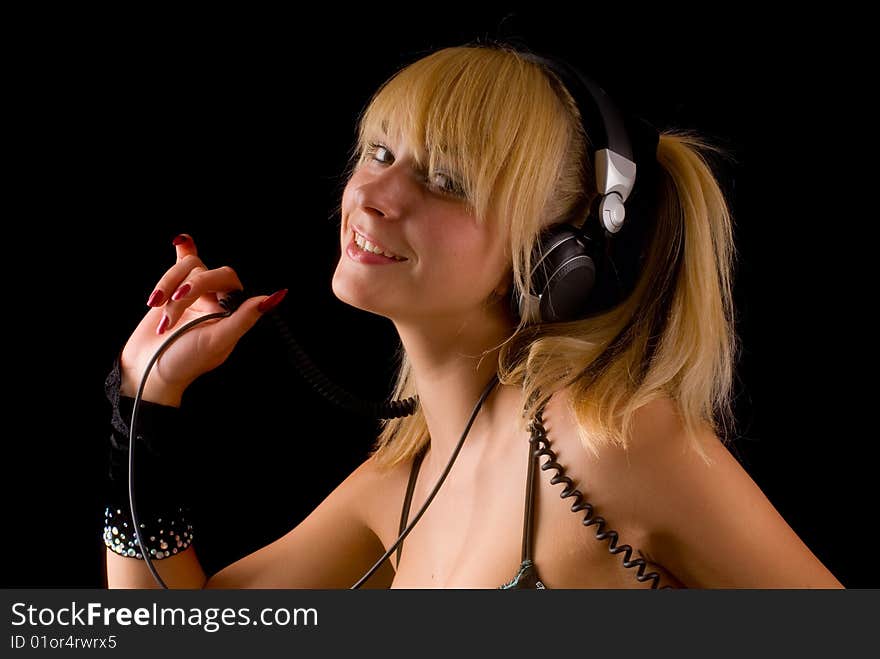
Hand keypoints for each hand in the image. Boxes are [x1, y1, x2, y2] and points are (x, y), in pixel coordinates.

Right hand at [119, 234, 285, 406]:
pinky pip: (181, 263)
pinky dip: (182, 250)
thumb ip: (244, 318)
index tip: (186, 294)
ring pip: (187, 267)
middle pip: (205, 272)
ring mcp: (194, 294)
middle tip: (169, 317)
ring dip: (167, 287)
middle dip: (186, 290)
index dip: (208, 282)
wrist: (147, 370)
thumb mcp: (217, 342)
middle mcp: (216, 300)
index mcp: (231, 312)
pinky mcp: (172, 290)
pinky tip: (180, 241)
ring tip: (158, 315)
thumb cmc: (185, 362)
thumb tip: (275, 296)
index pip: (228, 280)